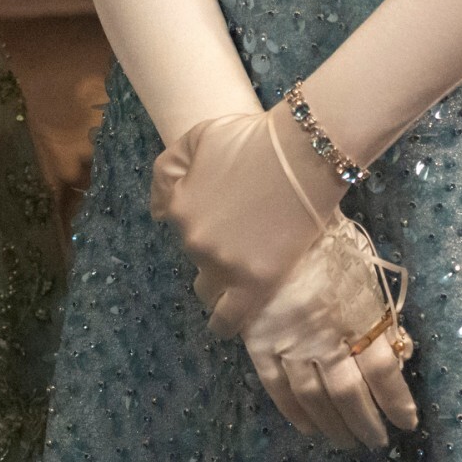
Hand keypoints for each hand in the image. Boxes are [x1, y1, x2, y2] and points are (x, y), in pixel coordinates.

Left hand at [149, 101, 346, 334]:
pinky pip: (228, 319)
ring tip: (237, 275)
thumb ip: (167, 170)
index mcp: (179, 206)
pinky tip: (226, 323)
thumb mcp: (196, 137)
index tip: (219, 212)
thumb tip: (158, 212)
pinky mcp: (255, 283)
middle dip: (210, 246)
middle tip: (239, 233)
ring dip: (216, 283)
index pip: (175, 221)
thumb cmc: (253, 138)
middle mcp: (194, 239)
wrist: (303, 152)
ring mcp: (223, 265)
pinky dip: (223, 323)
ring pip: (207, 288)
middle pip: (194, 254)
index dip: (197, 216)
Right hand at [237, 220, 418, 447]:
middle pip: (350, 392)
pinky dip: (293, 411)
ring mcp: (289, 339)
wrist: (271, 215)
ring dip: (333, 425)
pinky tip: (308, 428)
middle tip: (378, 443)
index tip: (408, 422)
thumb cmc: (327, 240)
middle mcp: (324, 334)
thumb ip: (380, 314)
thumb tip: (399, 352)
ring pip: (314, 396)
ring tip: (347, 442)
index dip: (397, 402)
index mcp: (356, 313)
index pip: (384, 370)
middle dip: (367, 423)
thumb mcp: (364, 273)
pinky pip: (276, 385)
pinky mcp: (258, 339)